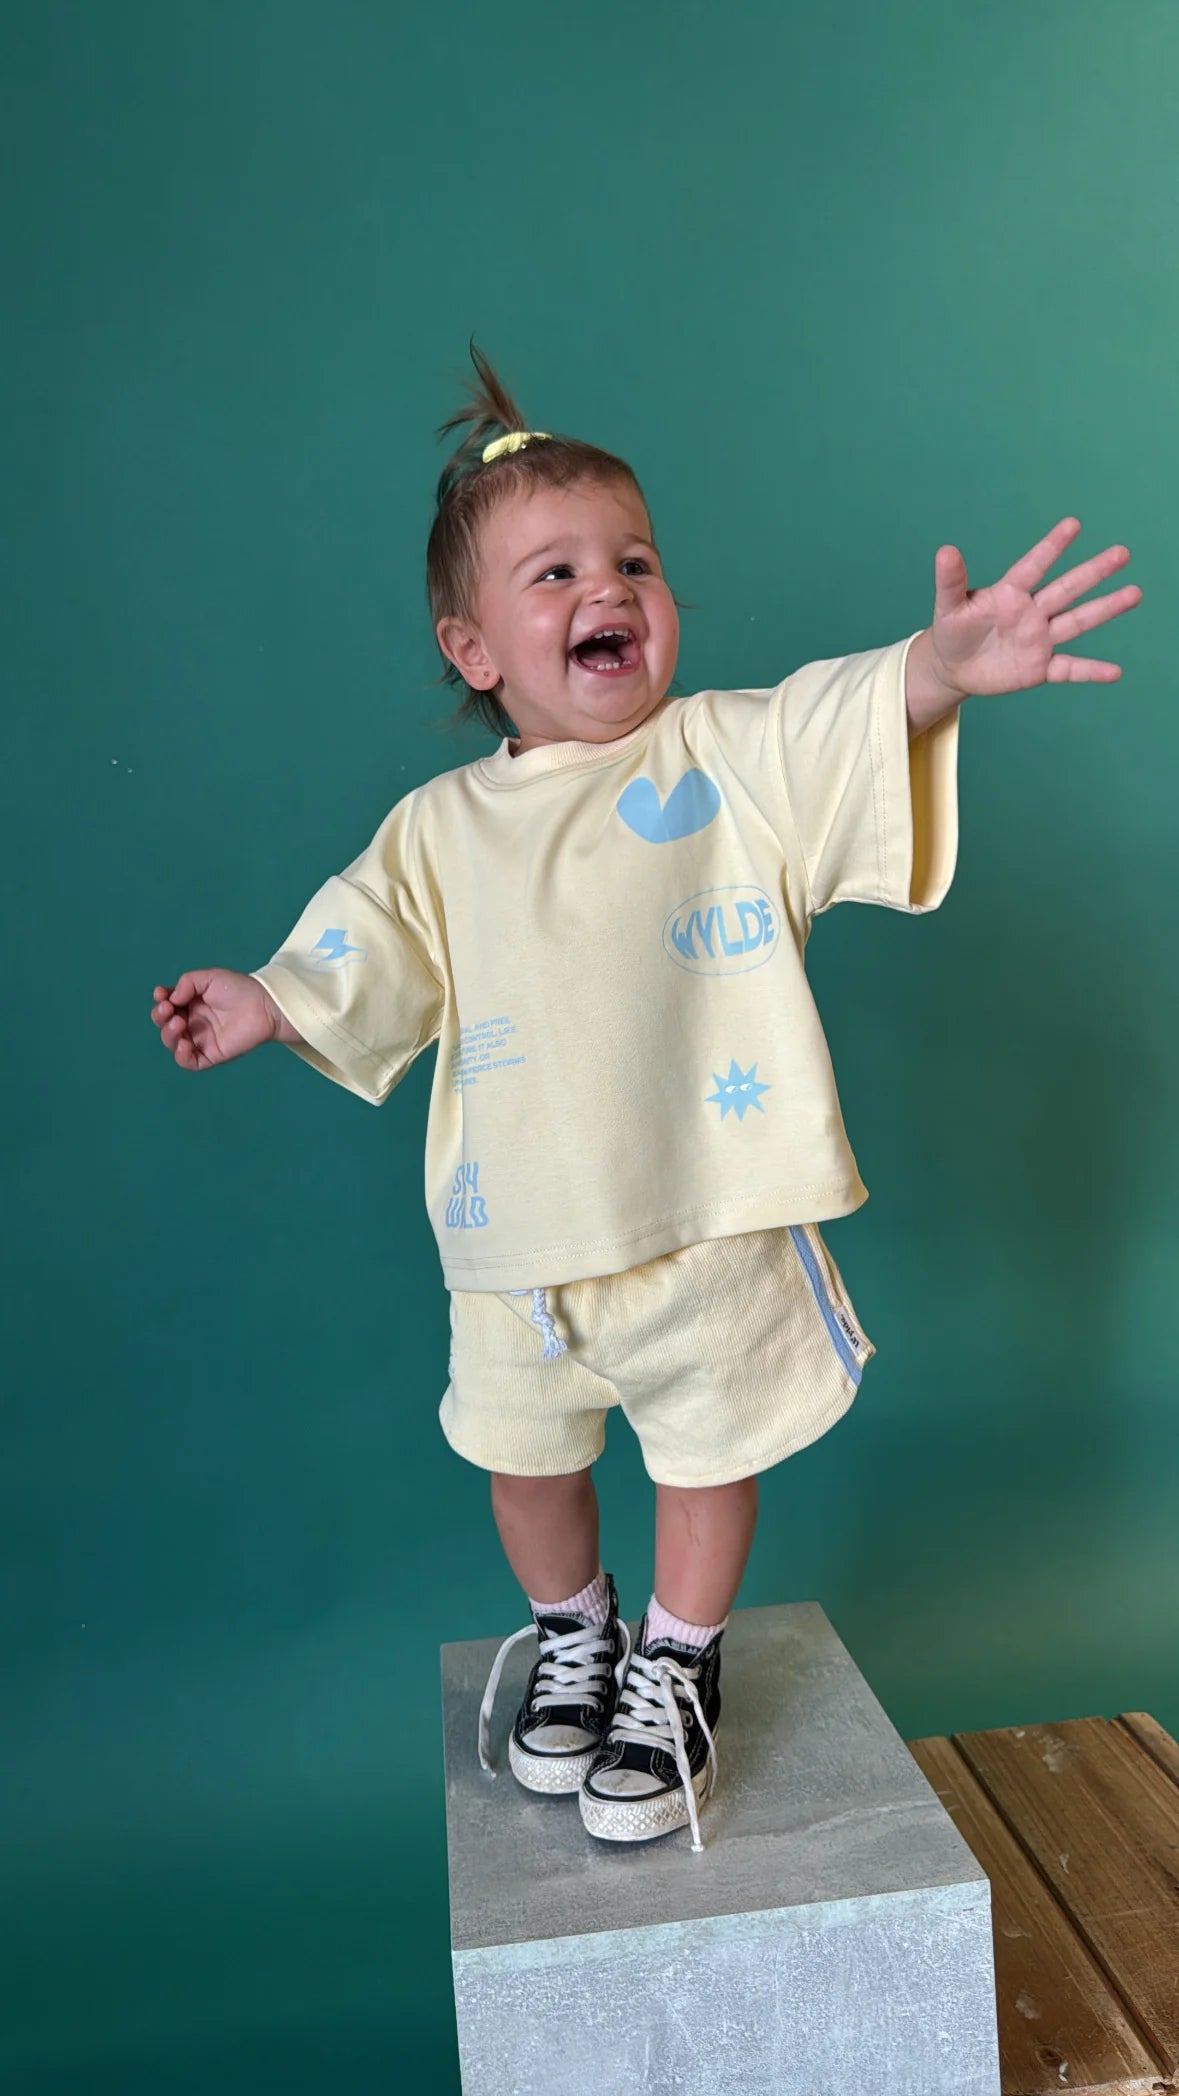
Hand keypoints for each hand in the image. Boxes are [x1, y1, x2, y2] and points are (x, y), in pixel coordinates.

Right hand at [150, 969, 290, 1070]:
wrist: (263, 1005)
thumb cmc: (239, 989)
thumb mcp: (210, 978)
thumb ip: (187, 983)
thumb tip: (172, 999)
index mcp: (191, 1004)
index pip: (167, 1006)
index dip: (160, 1001)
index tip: (161, 994)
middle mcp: (193, 1022)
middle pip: (165, 1025)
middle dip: (160, 1017)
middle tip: (169, 1009)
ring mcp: (201, 1040)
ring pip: (173, 1044)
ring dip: (168, 1034)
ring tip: (179, 1023)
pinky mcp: (211, 1055)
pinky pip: (189, 1063)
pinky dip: (181, 1056)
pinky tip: (184, 1043)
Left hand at [909, 517, 1142, 731]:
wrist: (954, 667)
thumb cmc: (952, 630)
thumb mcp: (947, 607)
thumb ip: (951, 581)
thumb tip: (945, 550)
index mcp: (1010, 593)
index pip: (1034, 566)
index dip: (1052, 547)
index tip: (1073, 524)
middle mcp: (1032, 612)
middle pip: (1067, 589)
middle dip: (1093, 572)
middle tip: (1122, 553)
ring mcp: (1040, 639)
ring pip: (1077, 621)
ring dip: (1105, 609)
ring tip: (1134, 593)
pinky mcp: (1040, 667)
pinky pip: (1069, 668)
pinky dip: (1091, 671)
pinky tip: (1115, 672)